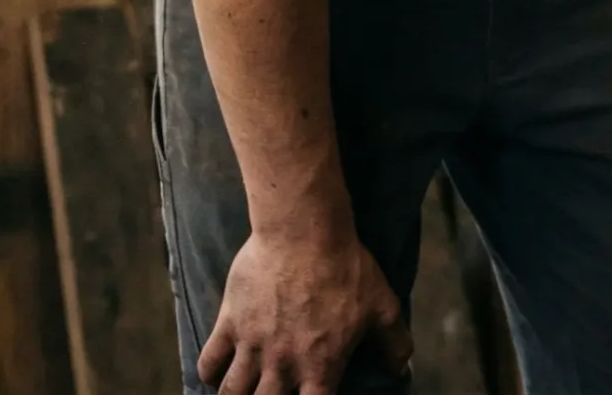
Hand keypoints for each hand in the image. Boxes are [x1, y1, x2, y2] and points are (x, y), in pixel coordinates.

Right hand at [198, 227, 408, 393]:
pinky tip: (217, 373)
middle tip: (272, 394)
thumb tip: (402, 369)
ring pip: (232, 393)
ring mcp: (252, 346)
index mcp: (321, 366)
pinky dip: (210, 373)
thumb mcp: (383, 305)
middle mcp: (283, 365)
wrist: (304, 232)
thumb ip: (394, 342)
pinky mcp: (228, 324)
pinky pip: (209, 362)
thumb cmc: (346, 268)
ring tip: (243, 392)